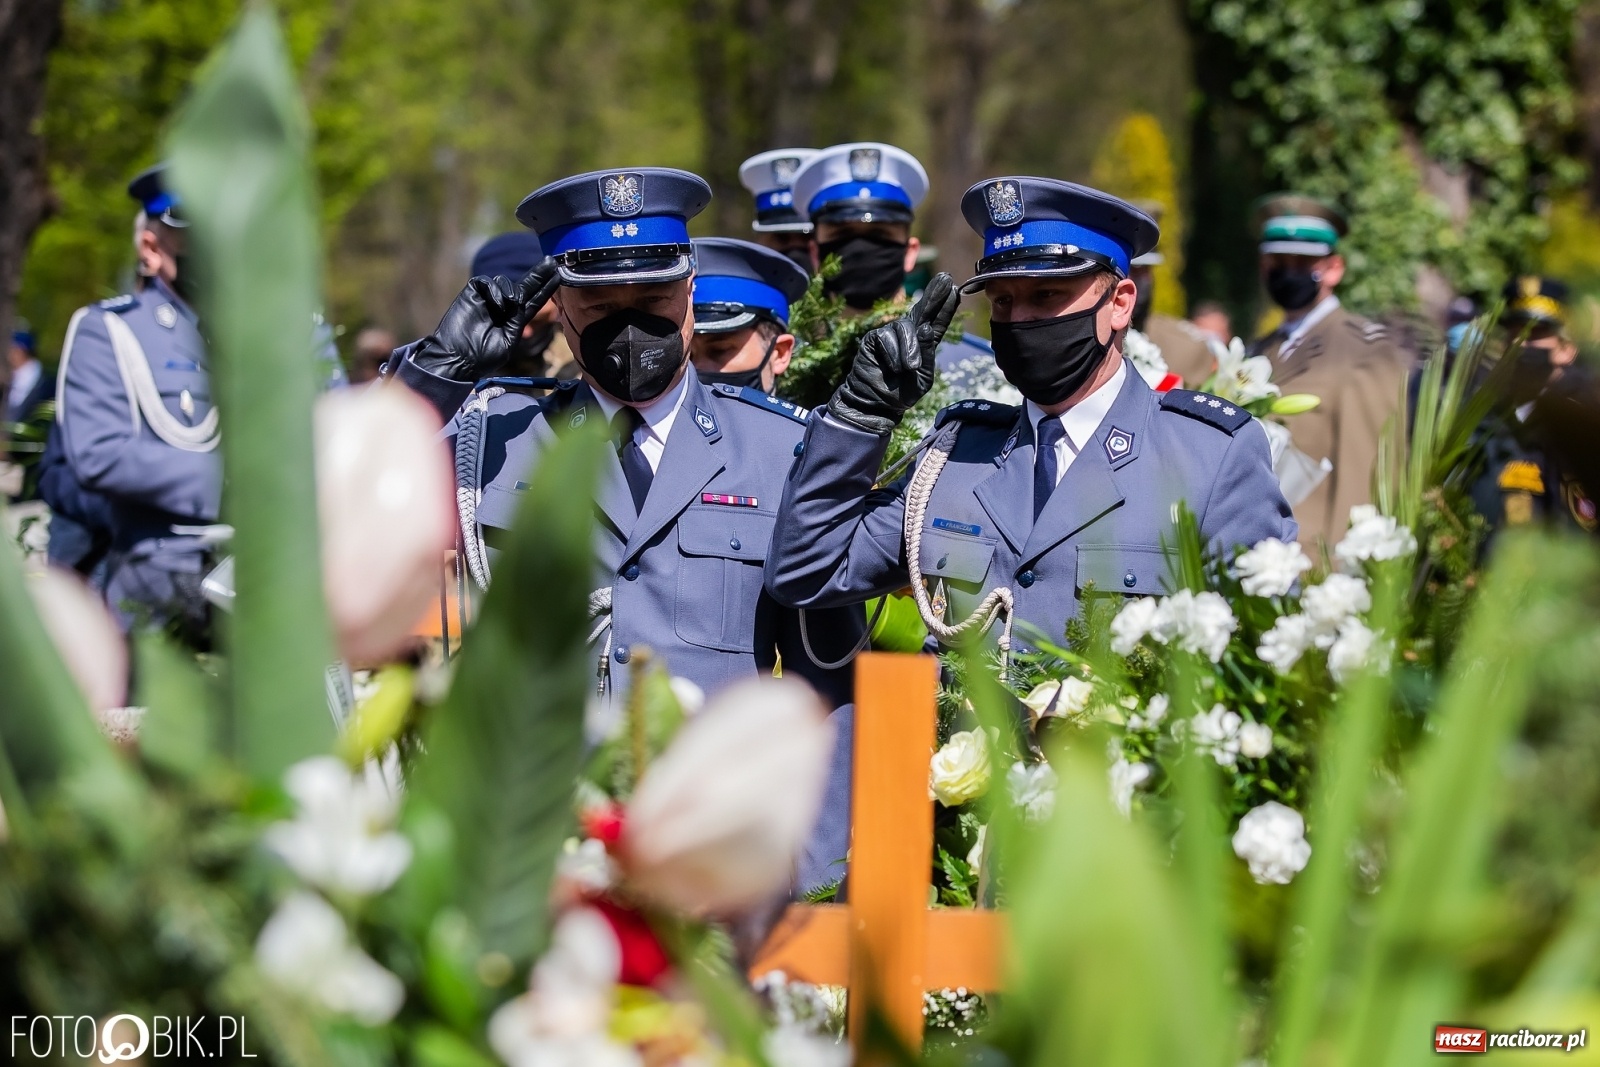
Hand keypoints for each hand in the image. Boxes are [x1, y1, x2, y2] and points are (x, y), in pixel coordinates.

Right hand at [410, 258, 561, 381]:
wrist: (457, 357)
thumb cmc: (482, 356)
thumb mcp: (509, 342)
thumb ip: (519, 321)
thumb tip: (521, 300)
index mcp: (515, 319)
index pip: (534, 300)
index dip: (546, 289)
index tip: (559, 276)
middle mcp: (503, 306)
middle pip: (525, 285)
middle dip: (539, 274)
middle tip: (552, 262)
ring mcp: (488, 299)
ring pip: (505, 282)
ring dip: (512, 290)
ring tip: (512, 304)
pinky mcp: (472, 293)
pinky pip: (487, 282)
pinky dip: (495, 289)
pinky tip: (498, 303)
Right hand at [828, 272, 959, 434]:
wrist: (876, 405)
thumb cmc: (901, 394)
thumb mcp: (923, 376)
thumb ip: (928, 352)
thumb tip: (926, 326)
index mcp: (923, 345)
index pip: (937, 322)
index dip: (945, 307)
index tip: (955, 290)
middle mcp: (907, 335)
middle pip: (922, 310)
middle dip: (934, 294)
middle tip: (945, 279)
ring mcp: (890, 335)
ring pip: (905, 326)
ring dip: (910, 348)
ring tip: (909, 367)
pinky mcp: (874, 339)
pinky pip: (887, 336)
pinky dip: (894, 353)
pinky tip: (893, 366)